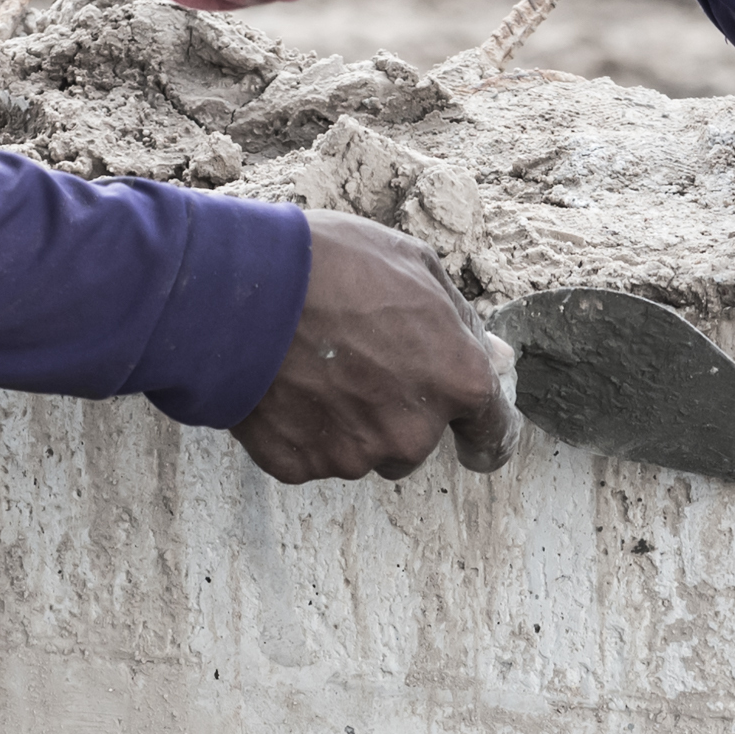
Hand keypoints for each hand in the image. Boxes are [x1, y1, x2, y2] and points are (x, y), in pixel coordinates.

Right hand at [232, 212, 518, 483]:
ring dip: (349, 421)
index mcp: (457, 382)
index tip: (469, 432)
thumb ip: (462, 323)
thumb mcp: (416, 267)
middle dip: (396, 408)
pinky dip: (302, 429)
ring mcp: (355, 457)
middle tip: (356, 357)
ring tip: (314, 366)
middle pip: (417, 439)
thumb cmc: (333, 266)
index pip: (493, 434)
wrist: (240, 290)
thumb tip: (495, 357)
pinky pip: (313, 454)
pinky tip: (284, 386)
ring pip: (364, 449)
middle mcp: (413, 434)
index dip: (480, 430)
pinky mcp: (301, 467)